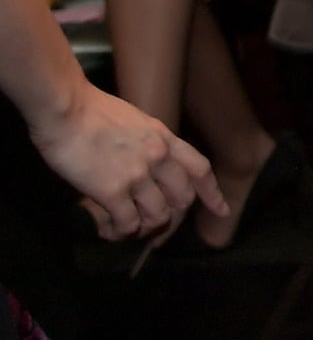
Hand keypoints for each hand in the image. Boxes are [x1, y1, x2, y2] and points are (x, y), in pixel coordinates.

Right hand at [25, 75, 227, 239]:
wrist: (64, 107)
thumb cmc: (90, 110)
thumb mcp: (135, 120)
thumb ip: (149, 142)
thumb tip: (148, 165)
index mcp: (165, 138)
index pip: (200, 169)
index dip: (212, 193)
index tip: (221, 209)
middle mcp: (158, 157)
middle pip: (182, 199)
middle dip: (171, 216)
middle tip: (152, 226)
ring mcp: (137, 175)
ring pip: (158, 216)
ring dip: (144, 228)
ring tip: (126, 227)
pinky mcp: (112, 191)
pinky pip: (128, 224)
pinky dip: (121, 232)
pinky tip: (109, 230)